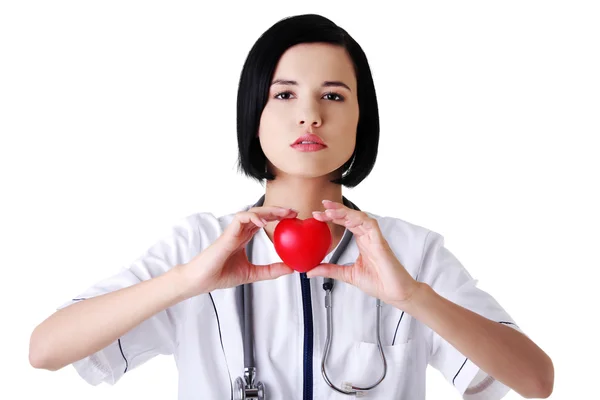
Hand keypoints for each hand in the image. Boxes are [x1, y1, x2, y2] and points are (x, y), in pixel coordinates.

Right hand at [182, 206, 296, 295]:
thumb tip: (291, 269)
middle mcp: (239, 232)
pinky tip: (263, 223)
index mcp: (243, 238)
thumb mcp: (252, 274)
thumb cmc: (220, 275)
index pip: (263, 221)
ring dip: (268, 211)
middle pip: (260, 214)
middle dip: (278, 210)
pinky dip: (252, 217)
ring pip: (252, 212)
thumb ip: (270, 271)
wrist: (201, 281)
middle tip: (294, 212)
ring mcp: (233, 231)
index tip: (293, 218)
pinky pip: (240, 218)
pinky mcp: (227, 234)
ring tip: (283, 213)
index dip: (278, 217)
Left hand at [307, 200, 421, 307]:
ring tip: (329, 211)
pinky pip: (371, 225)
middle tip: (321, 206)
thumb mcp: (347, 275)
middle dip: (336, 209)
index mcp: (362, 241)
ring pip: (360, 217)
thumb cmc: (379, 282)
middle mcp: (368, 236)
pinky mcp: (381, 242)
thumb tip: (311, 270)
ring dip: (344, 212)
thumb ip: (330, 270)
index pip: (345, 223)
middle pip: (351, 216)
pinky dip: (359, 220)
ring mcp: (375, 238)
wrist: (395, 293)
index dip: (332, 217)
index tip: (317, 215)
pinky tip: (348, 219)